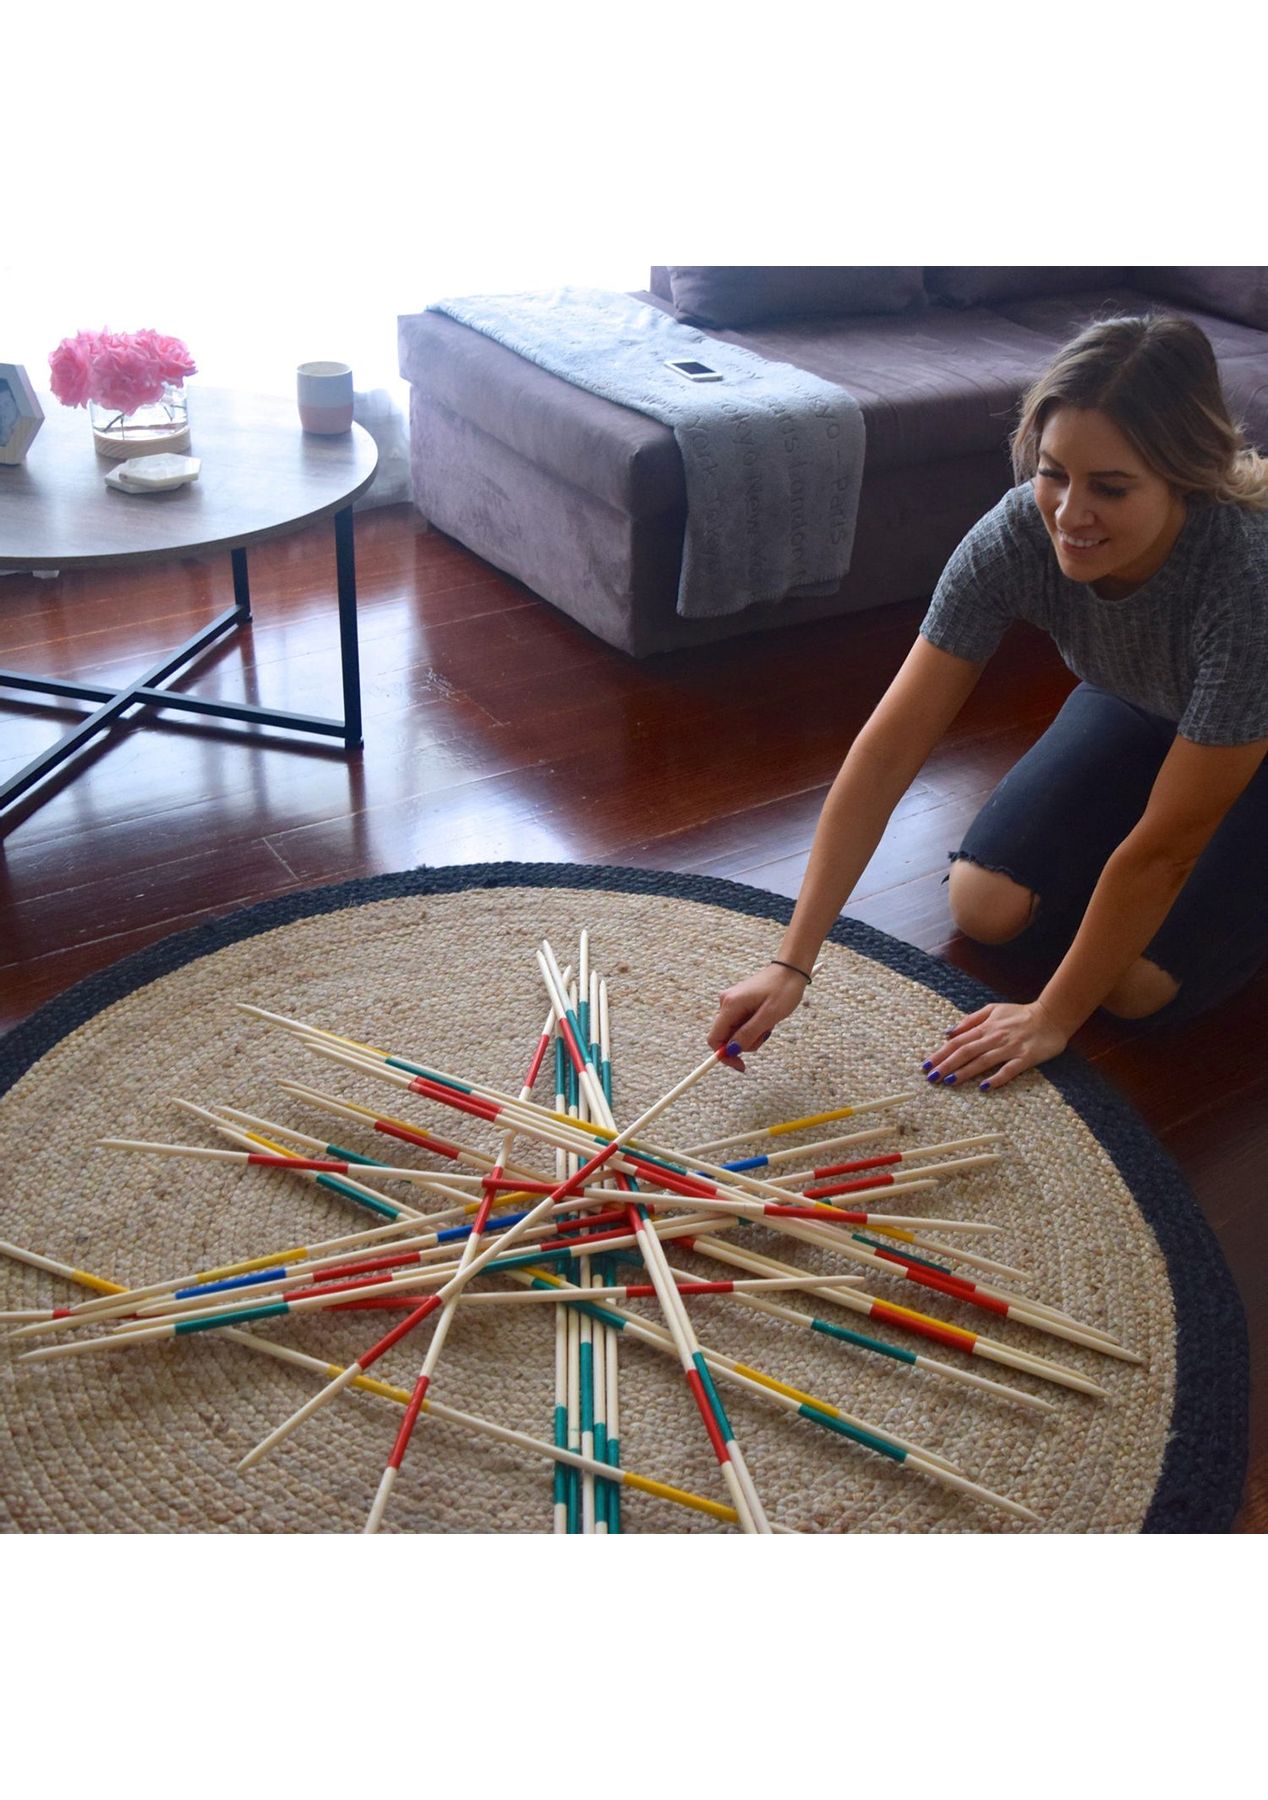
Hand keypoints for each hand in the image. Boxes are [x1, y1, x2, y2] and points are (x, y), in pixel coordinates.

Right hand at [707, 963, 809, 1069]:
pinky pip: (741, 1024)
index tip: (741, 1065)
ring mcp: (731, 1003)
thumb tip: (732, 1050)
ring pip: (735, 1032)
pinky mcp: (738, 1003)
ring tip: (769, 1022)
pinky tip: (766, 1018)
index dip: (724, 1056)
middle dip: (745, 1042)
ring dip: (752, 1035)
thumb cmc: (783, 989)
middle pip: (726, 1037)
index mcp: (730, 1005)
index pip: (714, 1038)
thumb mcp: (769, 1016)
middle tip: (766, 1033)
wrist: (791, 969)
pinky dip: (754, 1027)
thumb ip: (749, 1034)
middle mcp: (726, 1003)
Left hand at [922, 999, 1069, 1091]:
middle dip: (947, 1064)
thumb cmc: (1020, 1014)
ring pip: (983, 1061)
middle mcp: (995, 1037)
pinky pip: (1010, 1069)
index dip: (941, 1053)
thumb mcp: (993, 1009)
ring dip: (965, 1072)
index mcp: (986, 1026)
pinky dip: (997, 1078)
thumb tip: (948, 1032)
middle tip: (932, 1077)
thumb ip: (971, 1020)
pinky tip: (984, 1087)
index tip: (926, 1065)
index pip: (958, 1041)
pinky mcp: (1026, 1058)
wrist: (1052, 1016)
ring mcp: (1011, 1048)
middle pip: (966, 1051)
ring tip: (949, 1082)